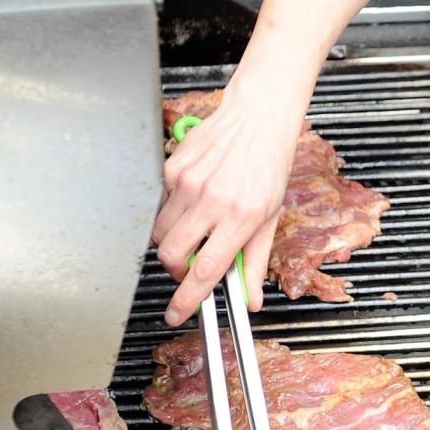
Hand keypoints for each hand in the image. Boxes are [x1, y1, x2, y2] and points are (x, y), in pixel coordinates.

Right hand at [151, 82, 302, 325]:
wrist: (257, 116)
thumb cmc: (268, 163)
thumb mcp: (271, 215)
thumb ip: (255, 261)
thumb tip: (250, 298)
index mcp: (240, 215)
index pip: (205, 269)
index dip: (187, 298)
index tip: (176, 312)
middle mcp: (211, 199)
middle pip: (170, 255)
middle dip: (175, 269)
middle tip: (191, 264)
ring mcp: (187, 182)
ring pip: (159, 232)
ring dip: (173, 241)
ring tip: (196, 228)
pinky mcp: (171, 168)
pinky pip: (159, 206)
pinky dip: (171, 213)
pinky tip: (193, 201)